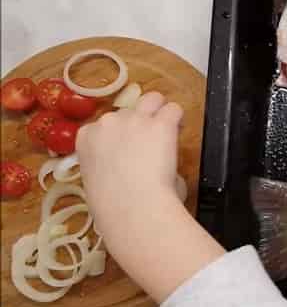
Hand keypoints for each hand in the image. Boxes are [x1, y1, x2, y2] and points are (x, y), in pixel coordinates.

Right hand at [76, 92, 224, 302]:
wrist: (131, 208)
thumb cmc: (112, 206)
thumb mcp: (97, 183)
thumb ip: (110, 167)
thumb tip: (132, 171)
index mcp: (86, 138)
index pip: (102, 125)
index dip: (120, 136)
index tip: (129, 149)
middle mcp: (108, 122)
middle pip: (128, 111)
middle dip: (140, 123)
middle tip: (151, 142)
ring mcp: (135, 120)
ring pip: (152, 99)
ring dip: (160, 111)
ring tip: (168, 129)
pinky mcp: (161, 124)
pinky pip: (173, 109)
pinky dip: (178, 119)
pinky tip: (180, 131)